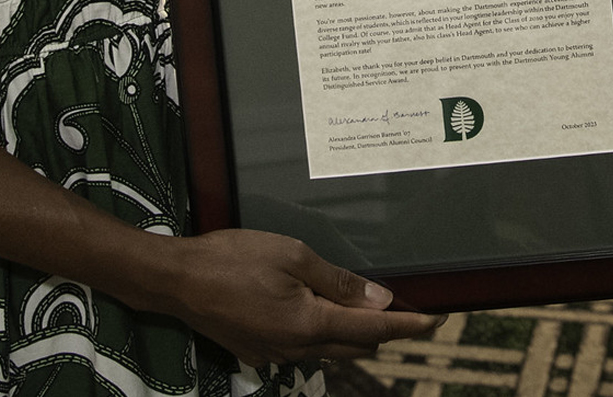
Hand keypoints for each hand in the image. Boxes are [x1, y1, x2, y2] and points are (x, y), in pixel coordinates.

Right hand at [164, 229, 439, 366]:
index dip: (408, 325)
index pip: (373, 329)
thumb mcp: (292, 257)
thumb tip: (378, 299)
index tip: (435, 322)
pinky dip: (321, 333)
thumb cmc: (233, 259)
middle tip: (407, 311)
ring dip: (352, 332)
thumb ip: (337, 281)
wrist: (176, 281)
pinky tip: (319, 312)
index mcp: (309, 324)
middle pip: (354, 345)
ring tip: (368, 308)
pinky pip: (302, 348)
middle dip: (383, 331)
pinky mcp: (257, 352)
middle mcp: (296, 349)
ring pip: (328, 348)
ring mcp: (274, 355)